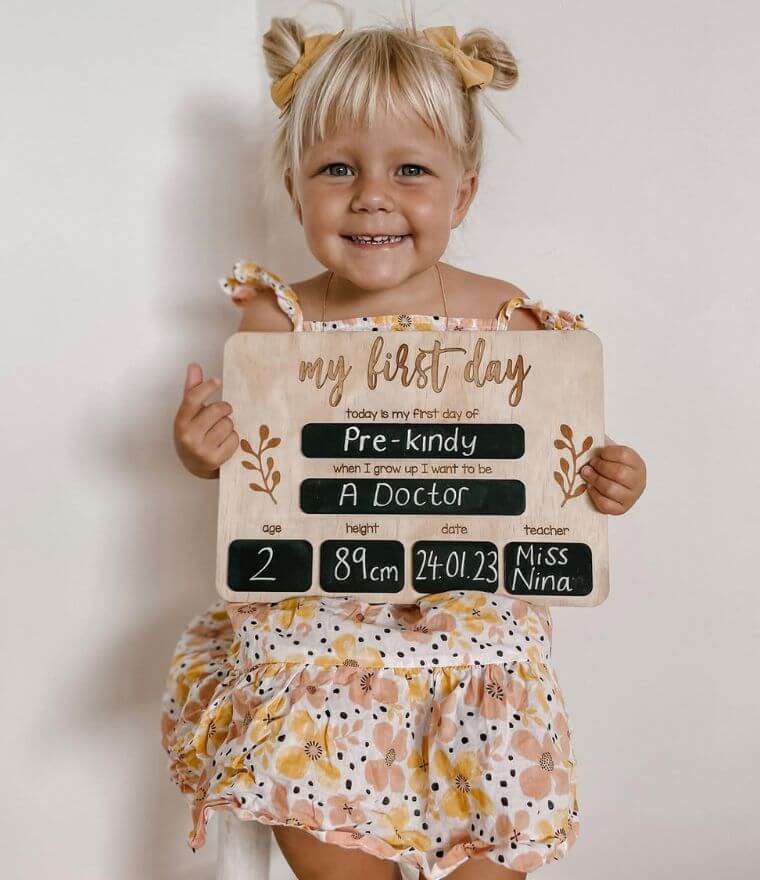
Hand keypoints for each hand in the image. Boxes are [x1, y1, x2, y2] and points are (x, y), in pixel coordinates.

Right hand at [173, 363, 238, 477]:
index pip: (193, 398)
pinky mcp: (215, 460)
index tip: (218, 381)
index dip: (207, 387)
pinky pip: (234, 439)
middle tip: (223, 412)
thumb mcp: (190, 414)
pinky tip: (224, 444)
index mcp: (181, 421)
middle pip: (217, 410)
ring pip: (228, 424)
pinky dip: (233, 440)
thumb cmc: (193, 434)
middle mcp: (188, 436)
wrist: (195, 466)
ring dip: (229, 426)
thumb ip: (193, 390)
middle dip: (224, 409)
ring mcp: (201, 449)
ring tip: (220, 432)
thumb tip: (194, 366)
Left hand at [580, 442, 645, 514]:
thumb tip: (584, 431)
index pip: (624, 455)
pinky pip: (606, 504)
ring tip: (586, 473)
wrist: (616, 485)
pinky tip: (590, 488)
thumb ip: (601, 442)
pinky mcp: (621, 510)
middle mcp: (639, 481)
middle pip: (618, 473)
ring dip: (594, 480)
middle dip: (599, 467)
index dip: (607, 453)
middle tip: (589, 464)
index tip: (599, 453)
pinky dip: (594, 495)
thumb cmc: (610, 464)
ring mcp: (631, 497)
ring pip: (611, 489)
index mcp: (637, 464)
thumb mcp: (610, 451)